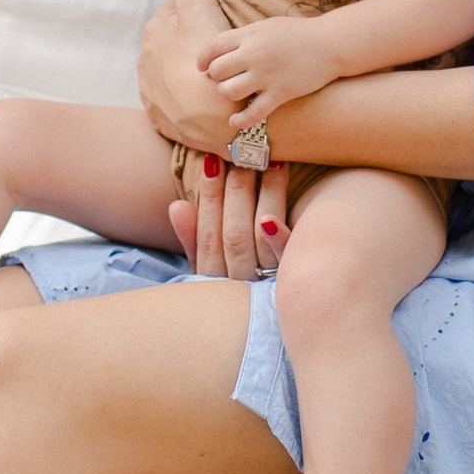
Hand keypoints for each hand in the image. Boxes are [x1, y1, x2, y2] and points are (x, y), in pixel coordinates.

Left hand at [138, 0, 238, 153]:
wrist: (210, 120)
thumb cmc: (210, 58)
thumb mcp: (199, 10)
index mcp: (156, 30)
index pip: (179, 8)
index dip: (202, 11)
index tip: (218, 19)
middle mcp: (146, 57)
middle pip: (174, 39)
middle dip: (193, 40)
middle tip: (221, 46)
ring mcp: (151, 88)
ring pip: (172, 69)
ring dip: (188, 68)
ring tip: (215, 75)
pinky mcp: (158, 114)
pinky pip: (172, 100)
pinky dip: (184, 97)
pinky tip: (204, 98)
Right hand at [166, 146, 293, 277]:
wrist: (285, 321)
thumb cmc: (239, 288)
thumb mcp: (209, 269)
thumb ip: (194, 239)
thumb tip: (177, 206)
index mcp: (214, 279)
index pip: (207, 235)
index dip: (209, 197)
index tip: (214, 160)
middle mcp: (238, 285)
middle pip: (232, 234)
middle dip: (237, 190)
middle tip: (246, 151)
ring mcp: (267, 286)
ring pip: (257, 240)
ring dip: (264, 198)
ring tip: (273, 162)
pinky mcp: (296, 283)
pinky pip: (286, 263)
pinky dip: (278, 242)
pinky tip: (273, 217)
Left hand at [200, 14, 335, 119]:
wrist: (331, 44)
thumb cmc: (297, 34)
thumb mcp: (266, 26)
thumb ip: (243, 37)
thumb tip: (218, 50)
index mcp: (250, 35)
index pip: (212, 47)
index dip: (202, 59)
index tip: (202, 67)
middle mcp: (255, 54)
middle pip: (217, 71)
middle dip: (217, 77)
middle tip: (225, 79)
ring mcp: (267, 75)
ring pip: (229, 92)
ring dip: (229, 94)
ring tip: (237, 93)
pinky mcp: (281, 93)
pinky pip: (253, 113)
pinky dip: (241, 120)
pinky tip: (235, 121)